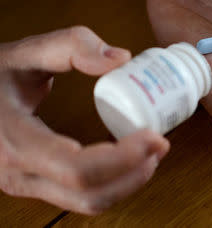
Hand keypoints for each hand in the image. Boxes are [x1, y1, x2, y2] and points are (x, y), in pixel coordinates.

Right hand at [0, 27, 169, 213]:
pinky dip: (114, 184)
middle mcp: (18, 173)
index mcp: (14, 141)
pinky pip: (82, 196)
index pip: (76, 167)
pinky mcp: (38, 184)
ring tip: (152, 155)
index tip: (154, 136)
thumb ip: (72, 46)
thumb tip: (121, 58)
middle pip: (87, 193)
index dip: (122, 158)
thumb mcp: (26, 52)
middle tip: (161, 144)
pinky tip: (132, 162)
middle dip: (133, 173)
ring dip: (127, 183)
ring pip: (87, 202)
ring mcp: (27, 184)